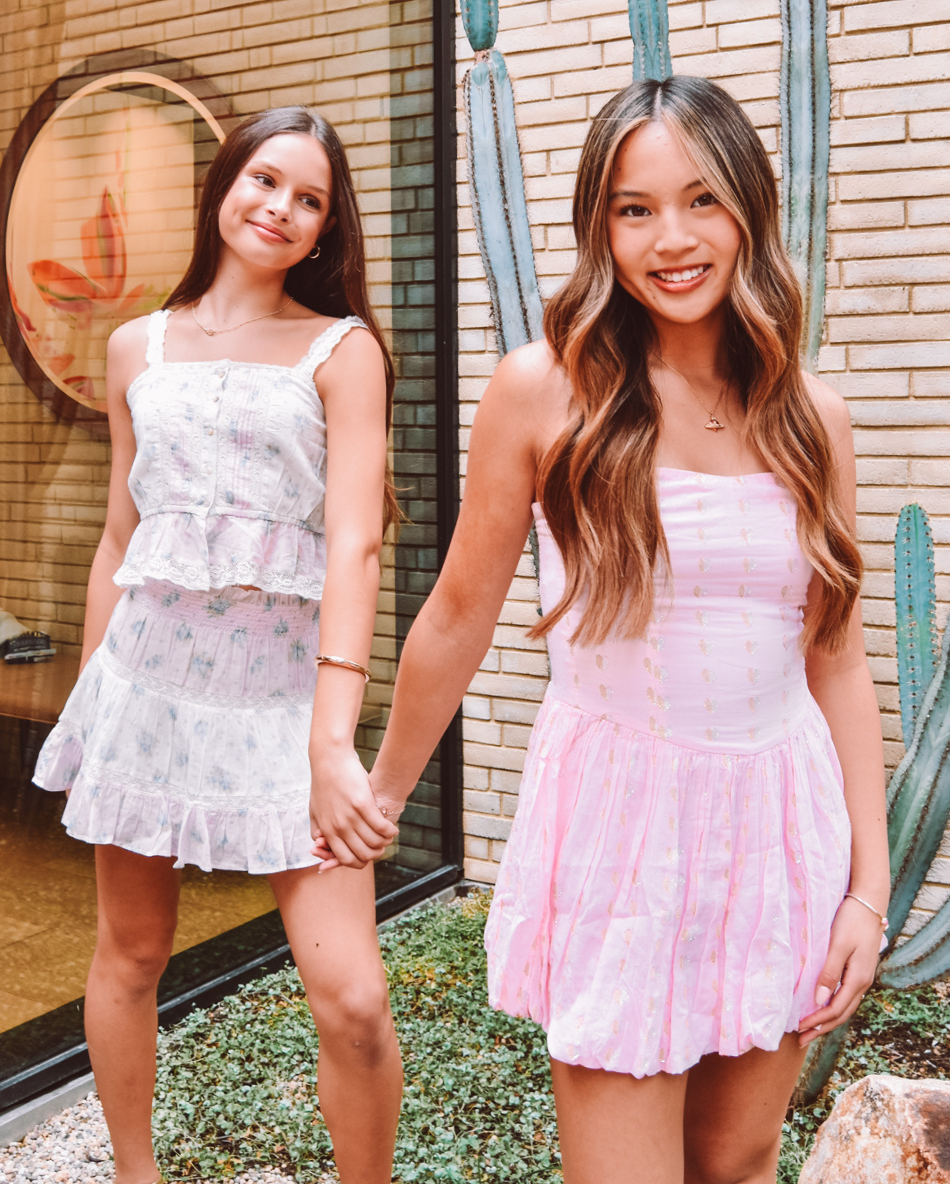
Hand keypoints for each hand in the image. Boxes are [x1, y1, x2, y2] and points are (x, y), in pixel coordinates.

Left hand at [311, 769, 409, 868]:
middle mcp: (339, 827)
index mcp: (327, 831)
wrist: (329, 759)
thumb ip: (317, 829)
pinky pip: (381, 826)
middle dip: (376, 853)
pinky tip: (392, 829)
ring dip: (385, 842)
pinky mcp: (363, 804)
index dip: (360, 862)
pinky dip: (390, 831)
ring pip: (374, 842)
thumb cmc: (323, 783)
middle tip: (382, 846)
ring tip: (389, 836)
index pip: (346, 859)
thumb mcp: (314, 810)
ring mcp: (351, 816)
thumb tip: (320, 845)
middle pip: (363, 854)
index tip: (367, 855)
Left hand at [797, 894, 885, 1045]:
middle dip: (822, 1028)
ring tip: (811, 1029)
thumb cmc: (850, 921)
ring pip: (845, 1006)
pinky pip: (846, 995)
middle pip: (842, 1014)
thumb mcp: (838, 946)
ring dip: (828, 1019)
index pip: (835, 1010)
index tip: (798, 1029)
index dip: (817, 1022)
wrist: (868, 903)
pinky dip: (834, 1006)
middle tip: (801, 1040)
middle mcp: (862, 982)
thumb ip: (829, 973)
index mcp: (858, 979)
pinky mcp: (859, 969)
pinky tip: (824, 1005)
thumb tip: (819, 1001)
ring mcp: (862, 976)